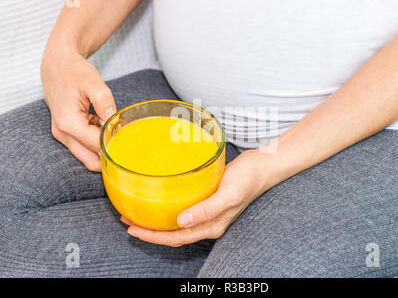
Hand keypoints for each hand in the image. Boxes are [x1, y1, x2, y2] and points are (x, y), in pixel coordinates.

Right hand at [41, 50, 115, 170]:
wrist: (57, 66)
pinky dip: (97, 142)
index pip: (97, 146)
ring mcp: (63, 136)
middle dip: (109, 156)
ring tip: (114, 130)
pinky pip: (85, 147)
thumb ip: (104, 101)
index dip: (115, 143)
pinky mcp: (67, 134)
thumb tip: (114, 120)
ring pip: (88, 157)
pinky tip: (104, 126)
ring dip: (103, 148)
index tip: (128, 136)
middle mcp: (63, 134)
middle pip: (91, 162)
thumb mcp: (92, 82)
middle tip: (126, 143)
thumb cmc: (74, 72)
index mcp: (69, 124)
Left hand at [123, 149, 268, 246]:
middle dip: (150, 232)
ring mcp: (207, 212)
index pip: (177, 237)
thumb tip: (181, 222)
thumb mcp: (228, 195)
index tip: (133, 230)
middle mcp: (208, 222)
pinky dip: (169, 210)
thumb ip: (206, 210)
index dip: (154, 237)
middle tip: (129, 222)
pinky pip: (184, 210)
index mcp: (212, 226)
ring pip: (177, 224)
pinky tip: (162, 200)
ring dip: (157, 222)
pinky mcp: (207, 200)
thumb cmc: (248, 179)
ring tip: (138, 214)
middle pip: (174, 234)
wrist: (262, 166)